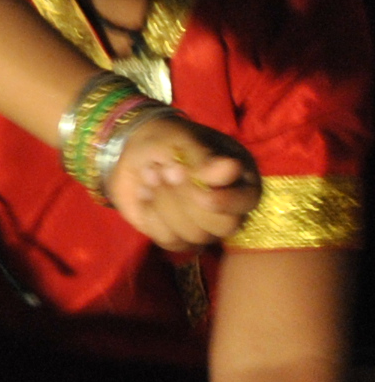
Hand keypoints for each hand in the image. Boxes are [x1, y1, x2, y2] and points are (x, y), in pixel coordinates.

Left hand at [107, 113, 258, 250]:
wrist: (133, 149)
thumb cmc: (167, 140)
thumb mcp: (183, 140)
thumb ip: (205, 157)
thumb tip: (233, 168)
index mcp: (240, 178)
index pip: (248, 200)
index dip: (227, 201)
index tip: (202, 194)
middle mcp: (228, 207)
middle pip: (224, 226)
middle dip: (188, 200)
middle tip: (165, 170)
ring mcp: (204, 225)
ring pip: (195, 236)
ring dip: (166, 204)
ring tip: (150, 174)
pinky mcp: (178, 236)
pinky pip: (170, 241)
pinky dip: (151, 215)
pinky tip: (144, 192)